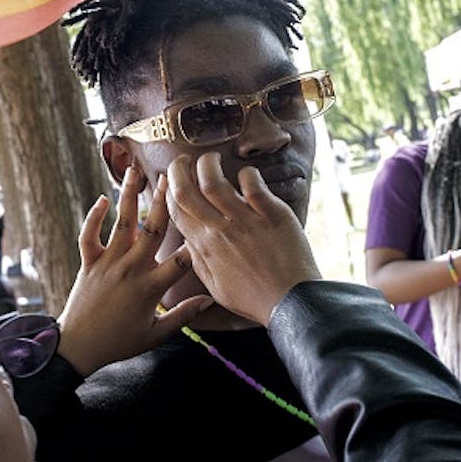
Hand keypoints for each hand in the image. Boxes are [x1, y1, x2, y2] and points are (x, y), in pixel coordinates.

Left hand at [58, 166, 212, 375]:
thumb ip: (183, 316)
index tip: (209, 219)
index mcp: (150, 288)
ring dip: (129, 195)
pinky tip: (102, 198)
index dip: (198, 241)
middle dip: (164, 200)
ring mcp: (108, 263)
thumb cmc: (119, 343)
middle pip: (153, 229)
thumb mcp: (156, 334)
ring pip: (122, 223)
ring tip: (135, 171)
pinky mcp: (89, 262)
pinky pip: (89, 235)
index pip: (182, 260)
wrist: (77, 348)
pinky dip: (94, 216)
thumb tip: (210, 300)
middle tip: (174, 176)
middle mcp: (131, 269)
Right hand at [165, 152, 321, 325]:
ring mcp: (246, 220)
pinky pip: (253, 184)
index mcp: (204, 246)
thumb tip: (188, 236)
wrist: (291, 303)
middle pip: (186, 190)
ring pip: (214, 181)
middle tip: (184, 160)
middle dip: (179, 169)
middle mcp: (220, 230)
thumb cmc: (254, 297)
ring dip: (208, 164)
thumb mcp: (215, 285)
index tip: (173, 177)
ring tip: (211, 159)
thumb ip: (198, 259)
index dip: (169, 188)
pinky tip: (247, 174)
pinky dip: (247, 173)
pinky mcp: (272, 214)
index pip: (176, 208)